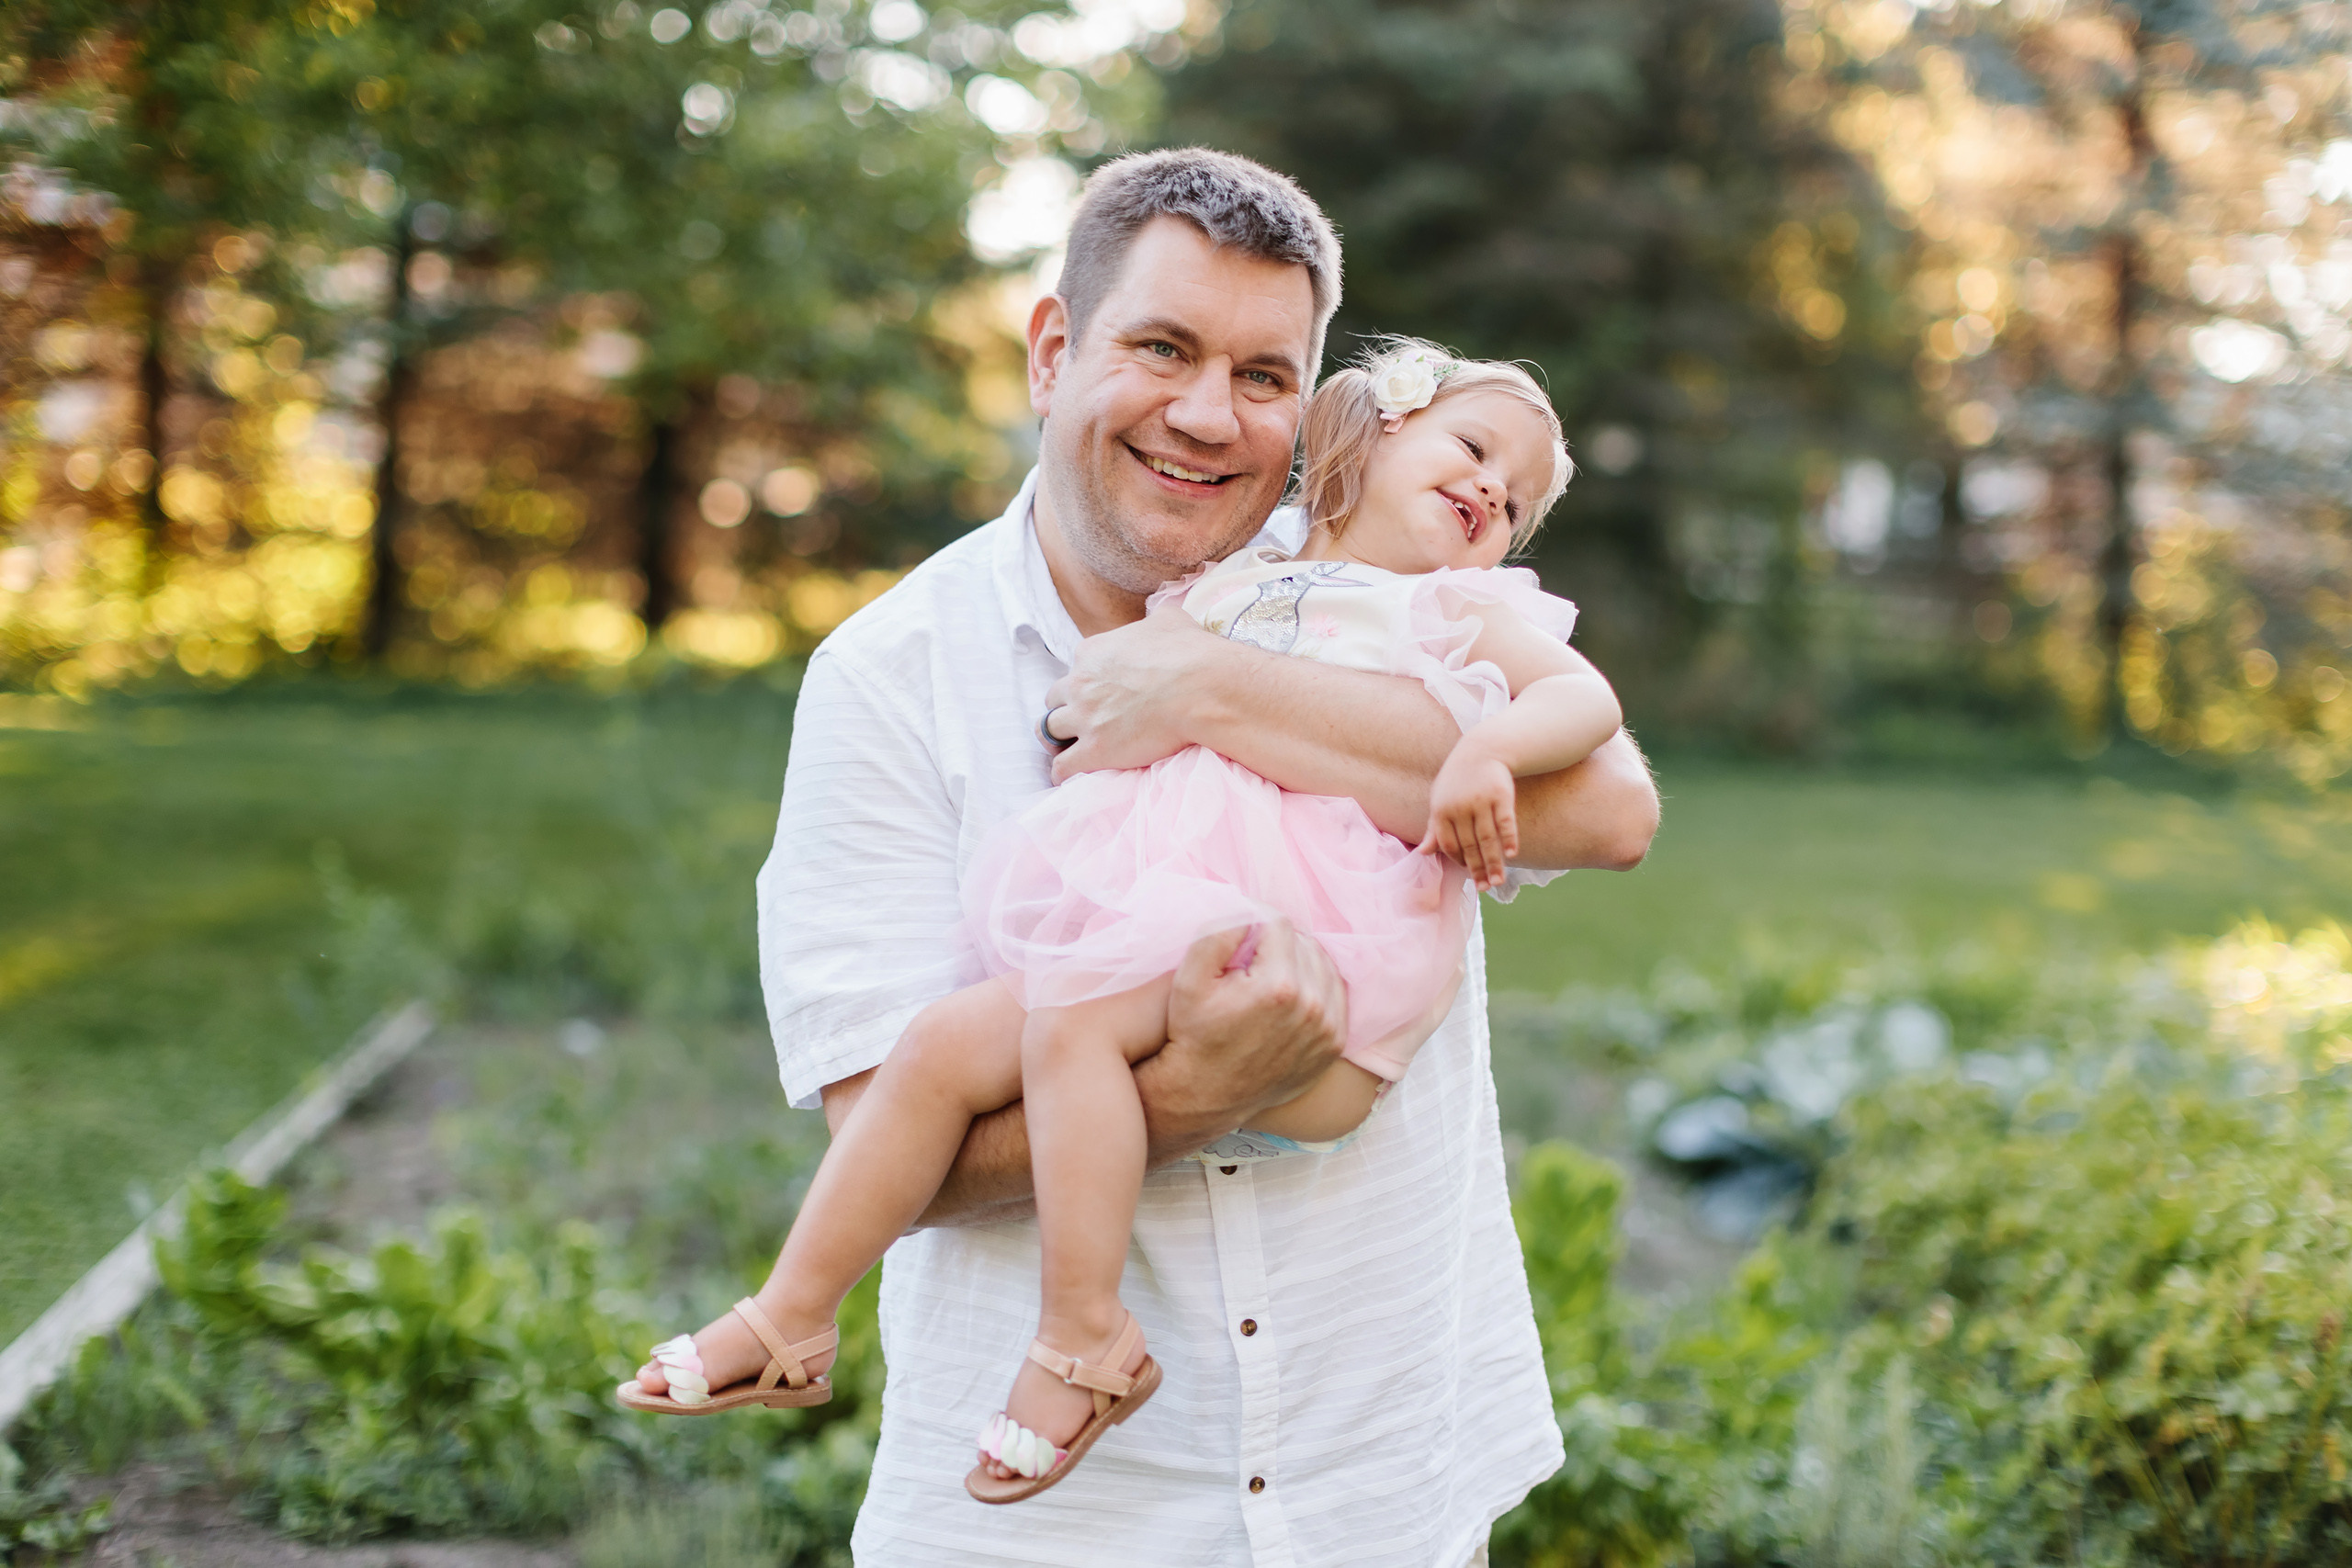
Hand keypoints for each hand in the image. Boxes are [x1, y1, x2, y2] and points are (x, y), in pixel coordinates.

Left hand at [1044, 607, 1230, 782]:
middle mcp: (1080, 683)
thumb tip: (1163, 616)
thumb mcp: (1169, 620)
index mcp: (1092, 652)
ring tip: (1070, 748)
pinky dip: (1063, 773)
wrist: (1201, 689)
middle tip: (1085, 719)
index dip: (1088, 681)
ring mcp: (1084, 718)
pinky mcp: (1093, 751)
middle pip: (1055, 698)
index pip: (1077, 667)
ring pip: (1048, 730)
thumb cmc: (1190, 653)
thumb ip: (1155, 619)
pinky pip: (1062, 767)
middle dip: (1066, 707)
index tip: (1103, 691)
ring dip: (1058, 739)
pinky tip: (1069, 777)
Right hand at [1141, 919, 1347, 1156]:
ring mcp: (1327, 1028)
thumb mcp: (1189, 980)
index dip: (1256, 922)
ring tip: (1271, 975)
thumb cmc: (1194, 1035)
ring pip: (1323, 966)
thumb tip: (1247, 910)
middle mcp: (1311, 1006)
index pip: (1278, 924)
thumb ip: (1218, 933)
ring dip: (1300, 962)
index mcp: (1278, 986)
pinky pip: (1336, 995)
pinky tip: (1292, 995)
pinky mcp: (1334, 1045)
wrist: (1205, 1094)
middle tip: (1252, 959)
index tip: (1242, 935)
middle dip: (1278, 944)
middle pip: (1303, 943)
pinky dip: (1316, 987)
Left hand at [1417, 741, 1516, 891]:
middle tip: (1486, 888)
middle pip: (1470, 846)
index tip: (1469, 873)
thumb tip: (1422, 853)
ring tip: (1499, 880)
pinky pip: (1505, 822)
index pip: (1450, 845)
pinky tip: (1512, 854)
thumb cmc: (1457, 780)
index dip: (1459, 861)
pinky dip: (1509, 838)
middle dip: (1478, 870)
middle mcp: (1460, 807)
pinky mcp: (1501, 795)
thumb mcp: (1439, 800)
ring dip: (1494, 862)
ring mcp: (1481, 801)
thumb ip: (1433, 828)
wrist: (1481, 750)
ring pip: (1488, 838)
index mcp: (1441, 810)